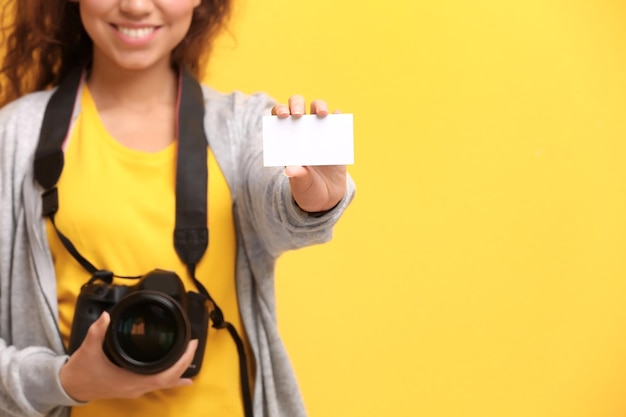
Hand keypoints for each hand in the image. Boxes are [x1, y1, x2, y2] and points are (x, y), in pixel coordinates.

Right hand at [59, 312, 197, 401]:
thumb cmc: (80, 372)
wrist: (69, 387)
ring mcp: (134, 389)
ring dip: (178, 370)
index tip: (190, 346)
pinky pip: (156, 383)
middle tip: (193, 345)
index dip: (181, 363)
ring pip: (164, 383)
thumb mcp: (89, 349)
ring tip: (189, 357)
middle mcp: (136, 387)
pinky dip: (169, 377)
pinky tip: (177, 376)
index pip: (165, 376)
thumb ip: (98, 331)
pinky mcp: (131, 386)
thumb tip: (106, 316)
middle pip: (169, 380)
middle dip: (184, 363)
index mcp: (131, 380)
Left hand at [271, 95, 346, 212]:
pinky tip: (337, 115)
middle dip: (297, 104)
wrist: (326, 196)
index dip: (279, 110)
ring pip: (317, 108)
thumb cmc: (307, 188)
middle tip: (298, 115)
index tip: (282, 116)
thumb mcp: (301, 184)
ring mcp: (319, 131)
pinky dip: (338, 115)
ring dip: (320, 106)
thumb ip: (297, 176)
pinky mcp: (336, 136)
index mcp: (287, 138)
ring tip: (322, 114)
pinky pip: (337, 120)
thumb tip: (290, 170)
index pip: (279, 116)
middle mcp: (302, 130)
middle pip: (298, 105)